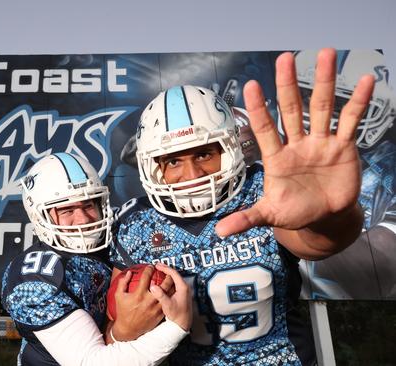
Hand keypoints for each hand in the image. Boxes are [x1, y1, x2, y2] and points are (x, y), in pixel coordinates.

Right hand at [111, 265, 172, 339]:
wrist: (129, 329)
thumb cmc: (123, 312)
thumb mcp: (119, 296)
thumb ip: (123, 283)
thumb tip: (130, 273)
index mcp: (139, 295)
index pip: (146, 278)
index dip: (149, 270)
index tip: (150, 267)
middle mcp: (149, 300)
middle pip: (161, 284)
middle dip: (164, 274)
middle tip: (164, 270)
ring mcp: (156, 308)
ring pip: (167, 293)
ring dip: (169, 284)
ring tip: (169, 277)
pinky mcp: (160, 313)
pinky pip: (167, 301)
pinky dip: (169, 294)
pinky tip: (169, 290)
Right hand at [149, 263, 191, 329]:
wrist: (183, 324)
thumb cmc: (177, 316)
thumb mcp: (167, 306)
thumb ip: (160, 296)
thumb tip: (153, 287)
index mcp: (183, 288)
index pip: (174, 273)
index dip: (165, 268)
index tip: (157, 266)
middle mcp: (185, 288)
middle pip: (175, 274)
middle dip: (165, 269)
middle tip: (157, 266)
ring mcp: (184, 291)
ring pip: (175, 278)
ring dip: (166, 274)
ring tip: (159, 272)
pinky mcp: (182, 294)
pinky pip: (174, 283)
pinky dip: (168, 280)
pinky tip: (162, 282)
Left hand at [216, 48, 373, 240]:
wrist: (324, 217)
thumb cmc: (294, 212)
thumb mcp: (269, 215)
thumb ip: (247, 218)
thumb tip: (219, 232)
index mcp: (276, 157)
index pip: (264, 128)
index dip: (258, 109)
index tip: (250, 86)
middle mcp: (297, 144)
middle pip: (291, 108)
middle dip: (287, 84)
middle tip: (285, 58)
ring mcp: (320, 142)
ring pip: (320, 107)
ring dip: (324, 81)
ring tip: (326, 54)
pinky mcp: (342, 147)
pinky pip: (350, 121)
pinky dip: (358, 103)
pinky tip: (366, 81)